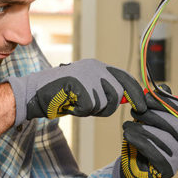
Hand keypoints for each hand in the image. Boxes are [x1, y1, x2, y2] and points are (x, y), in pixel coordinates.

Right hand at [7, 59, 146, 123]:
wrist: (34, 92)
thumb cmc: (60, 94)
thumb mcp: (87, 89)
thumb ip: (106, 92)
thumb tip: (128, 100)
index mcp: (98, 66)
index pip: (125, 78)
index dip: (136, 93)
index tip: (143, 106)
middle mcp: (95, 67)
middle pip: (117, 94)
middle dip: (107, 106)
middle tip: (89, 107)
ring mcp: (87, 75)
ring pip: (104, 103)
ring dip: (91, 110)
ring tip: (75, 101)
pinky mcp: (79, 85)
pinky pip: (89, 108)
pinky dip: (79, 111)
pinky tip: (69, 103)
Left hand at [112, 86, 177, 177]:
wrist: (136, 169)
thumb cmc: (144, 141)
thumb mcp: (149, 121)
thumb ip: (156, 106)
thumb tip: (163, 87)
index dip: (163, 102)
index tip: (146, 98)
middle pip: (173, 124)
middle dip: (151, 114)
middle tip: (134, 111)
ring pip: (162, 137)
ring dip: (141, 128)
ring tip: (127, 125)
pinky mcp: (168, 169)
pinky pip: (153, 151)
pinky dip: (138, 140)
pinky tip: (127, 135)